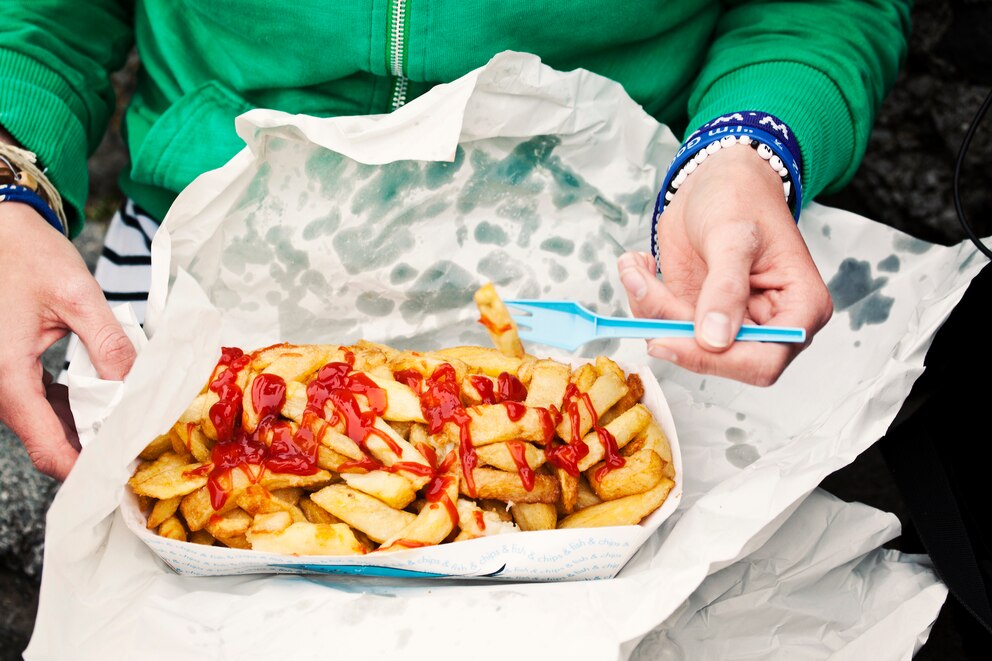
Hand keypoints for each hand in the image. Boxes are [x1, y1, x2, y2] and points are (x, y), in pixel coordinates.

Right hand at [0, 203, 135, 478]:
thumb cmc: (26, 254)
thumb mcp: (77, 296)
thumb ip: (109, 345)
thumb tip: (137, 387)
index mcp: (6, 375)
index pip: (49, 448)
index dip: (88, 467)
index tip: (126, 470)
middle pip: (49, 442)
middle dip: (95, 446)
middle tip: (142, 444)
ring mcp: (2, 383)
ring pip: (46, 425)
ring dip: (86, 426)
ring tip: (131, 420)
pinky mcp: (9, 373)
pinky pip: (41, 404)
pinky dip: (73, 406)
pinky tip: (106, 396)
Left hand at [618, 145, 831, 385]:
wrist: (715, 177)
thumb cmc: (740, 196)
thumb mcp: (733, 236)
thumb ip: (725, 288)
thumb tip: (715, 340)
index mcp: (799, 309)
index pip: (764, 361)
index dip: (717, 360)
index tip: (672, 339)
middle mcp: (767, 324)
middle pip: (719, 358)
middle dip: (674, 328)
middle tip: (644, 289)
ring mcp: (728, 321)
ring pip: (682, 342)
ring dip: (649, 308)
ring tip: (636, 267)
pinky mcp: (696, 314)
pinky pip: (663, 323)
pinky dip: (641, 300)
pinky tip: (637, 266)